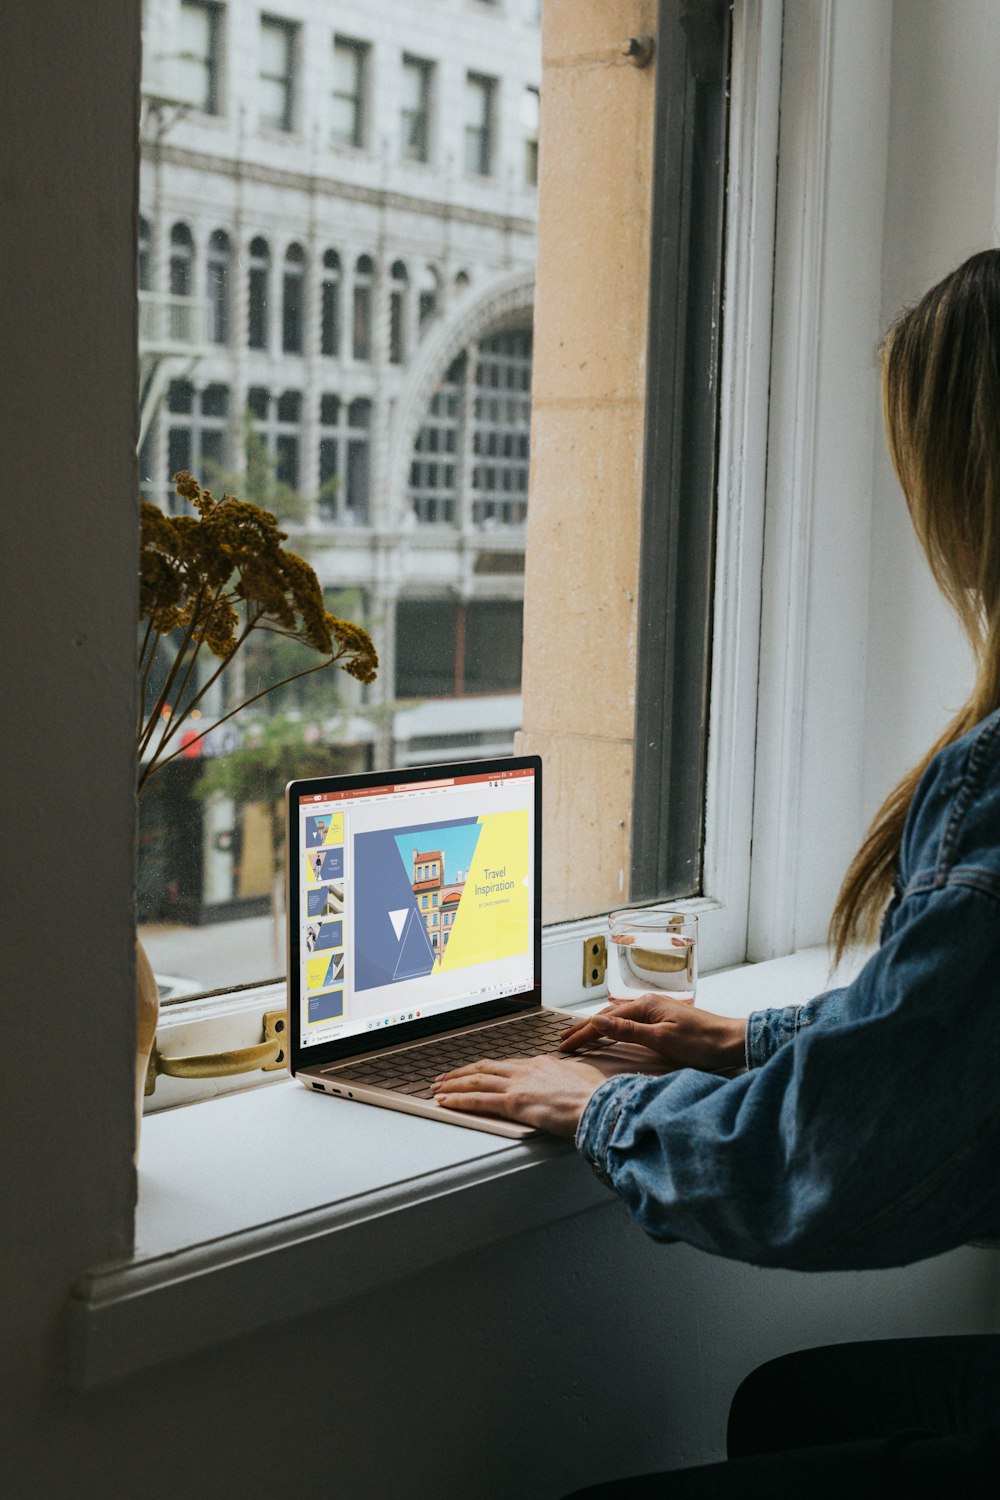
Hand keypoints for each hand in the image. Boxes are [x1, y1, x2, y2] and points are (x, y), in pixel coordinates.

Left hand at [433, 1054, 607, 1137]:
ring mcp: (517, 1085)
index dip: (486, 1069)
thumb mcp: (580, 1079)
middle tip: (444, 1078)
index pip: (506, 1065)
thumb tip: (569, 1083)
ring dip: (453, 1085)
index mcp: (540, 1063)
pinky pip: (479, 1101)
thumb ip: (567, 1079)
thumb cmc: (594, 1096)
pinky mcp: (514, 1102)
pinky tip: (446, 1103)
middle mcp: (525, 1070)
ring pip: (476, 1081)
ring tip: (437, 1089)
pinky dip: (459, 1101)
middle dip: (461, 1073)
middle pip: (484, 1068)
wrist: (598, 1104)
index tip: (475, 1072)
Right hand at [560, 994, 746, 1072]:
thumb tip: (597, 1021)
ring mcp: (656, 1010)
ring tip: (581, 1035)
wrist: (731, 1040)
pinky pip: (630, 1020)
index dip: (582, 1034)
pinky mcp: (663, 1018)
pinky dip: (613, 1027)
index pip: (604, 1021)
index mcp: (645, 1006)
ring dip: (597, 1026)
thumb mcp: (662, 1039)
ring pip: (618, 1017)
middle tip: (564, 1040)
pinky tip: (612, 1030)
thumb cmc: (701, 1042)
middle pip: (608, 1016)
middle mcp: (648, 1003)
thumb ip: (628, 1031)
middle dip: (584, 1028)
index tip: (564, 1046)